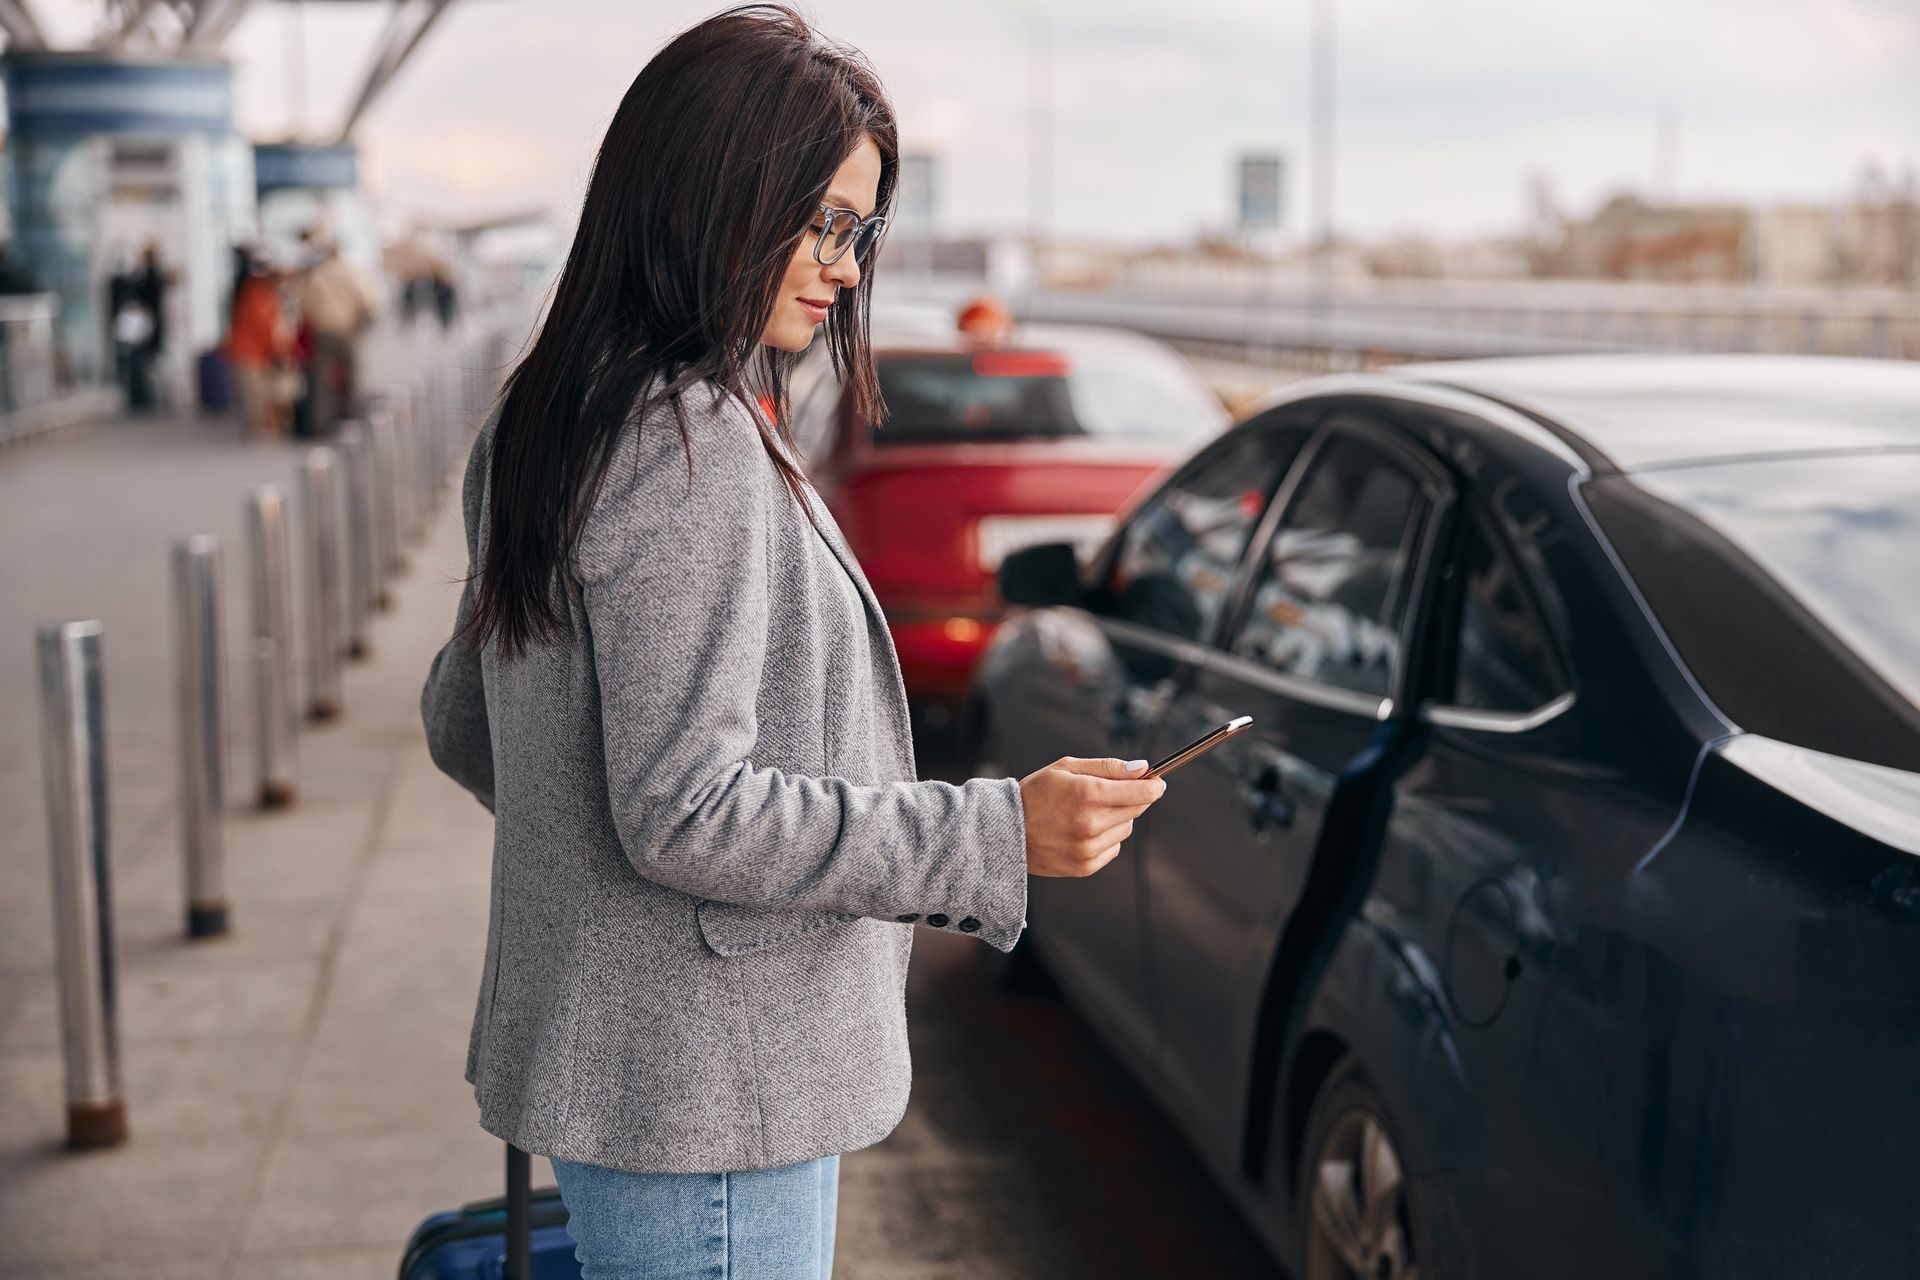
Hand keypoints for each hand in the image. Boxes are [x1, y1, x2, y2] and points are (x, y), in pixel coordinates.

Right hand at [1018, 757, 1167, 877]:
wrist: (1005, 830)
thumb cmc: (1036, 793)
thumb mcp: (1067, 768)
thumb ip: (1107, 767)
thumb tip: (1143, 769)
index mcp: (1087, 794)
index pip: (1141, 793)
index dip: (1154, 786)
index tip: (1157, 782)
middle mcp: (1091, 824)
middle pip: (1136, 810)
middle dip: (1133, 798)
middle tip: (1117, 791)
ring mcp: (1089, 848)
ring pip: (1126, 829)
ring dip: (1117, 818)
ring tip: (1089, 812)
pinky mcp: (1085, 866)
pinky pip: (1113, 848)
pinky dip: (1106, 838)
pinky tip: (1082, 830)